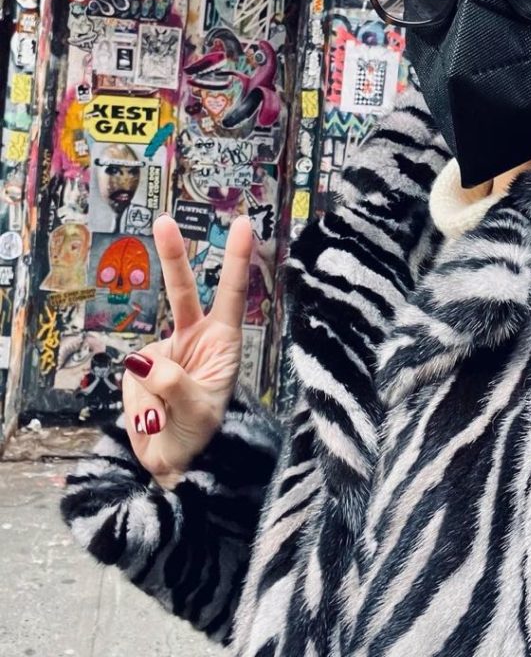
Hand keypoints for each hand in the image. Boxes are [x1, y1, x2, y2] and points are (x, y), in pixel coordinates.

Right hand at [122, 213, 251, 486]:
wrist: (177, 466)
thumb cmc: (201, 439)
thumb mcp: (196, 415)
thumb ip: (171, 386)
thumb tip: (141, 359)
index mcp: (223, 343)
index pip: (231, 294)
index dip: (236, 259)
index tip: (243, 223)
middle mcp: (196, 340)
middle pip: (182, 291)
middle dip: (172, 255)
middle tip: (163, 220)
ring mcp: (165, 353)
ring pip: (145, 360)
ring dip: (150, 397)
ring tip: (166, 422)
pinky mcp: (139, 371)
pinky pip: (131, 382)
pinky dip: (139, 407)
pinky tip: (152, 421)